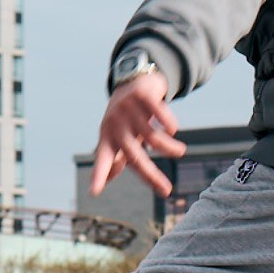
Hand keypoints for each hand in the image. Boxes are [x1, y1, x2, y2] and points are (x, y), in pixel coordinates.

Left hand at [91, 71, 184, 195]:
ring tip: (180, 151)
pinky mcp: (141, 95)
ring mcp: (127, 109)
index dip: (98, 175)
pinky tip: (173, 129)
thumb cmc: (126, 118)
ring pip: (151, 135)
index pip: (102, 159)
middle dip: (150, 174)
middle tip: (167, 190)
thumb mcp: (118, 137)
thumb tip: (105, 181)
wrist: (133, 81)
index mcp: (107, 138)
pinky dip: (167, 122)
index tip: (93, 192)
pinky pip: (157, 112)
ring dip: (168, 147)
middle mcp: (115, 125)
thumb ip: (113, 158)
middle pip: (133, 155)